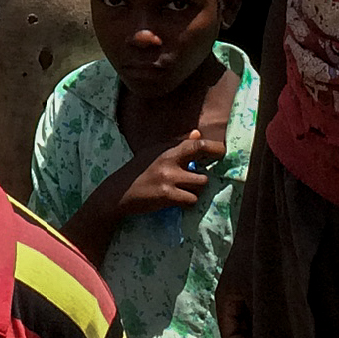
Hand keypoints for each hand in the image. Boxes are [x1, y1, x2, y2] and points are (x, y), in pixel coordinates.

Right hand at [95, 127, 221, 229]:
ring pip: (200, 185)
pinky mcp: (167, 195)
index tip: (222, 153)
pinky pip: (192, 200)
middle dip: (203, 176)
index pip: (197, 145)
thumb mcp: (153, 153)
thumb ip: (176, 145)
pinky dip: (187, 203)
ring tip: (183, 192)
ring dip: (195, 191)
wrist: (117, 193)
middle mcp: (168, 160)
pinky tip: (177, 202)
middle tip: (197, 179)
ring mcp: (168, 178)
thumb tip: (198, 133)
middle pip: (203, 168)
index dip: (215, 148)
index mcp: (166, 149)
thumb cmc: (136, 172)